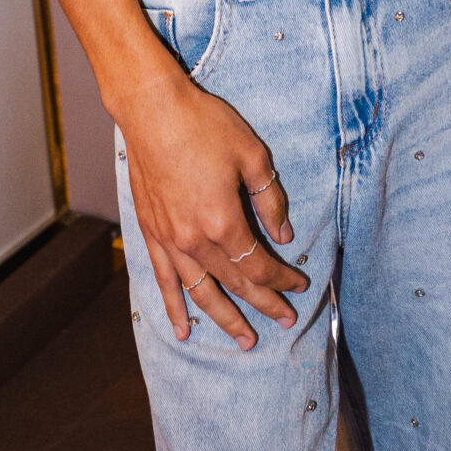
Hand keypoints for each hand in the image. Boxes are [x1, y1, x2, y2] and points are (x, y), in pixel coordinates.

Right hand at [116, 65, 308, 349]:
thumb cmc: (205, 125)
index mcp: (223, 222)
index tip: (299, 286)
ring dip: (224, 318)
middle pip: (234, 284)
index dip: (282, 280)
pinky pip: (165, 280)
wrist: (153, 110)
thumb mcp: (252, 155)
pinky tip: (183, 329)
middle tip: (284, 322)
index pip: (258, 266)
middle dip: (263, 304)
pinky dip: (175, 307)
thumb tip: (283, 235)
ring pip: (201, 292)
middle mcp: (195, 240)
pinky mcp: (151, 233)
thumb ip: (270, 199)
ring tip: (245, 340)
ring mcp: (170, 241)